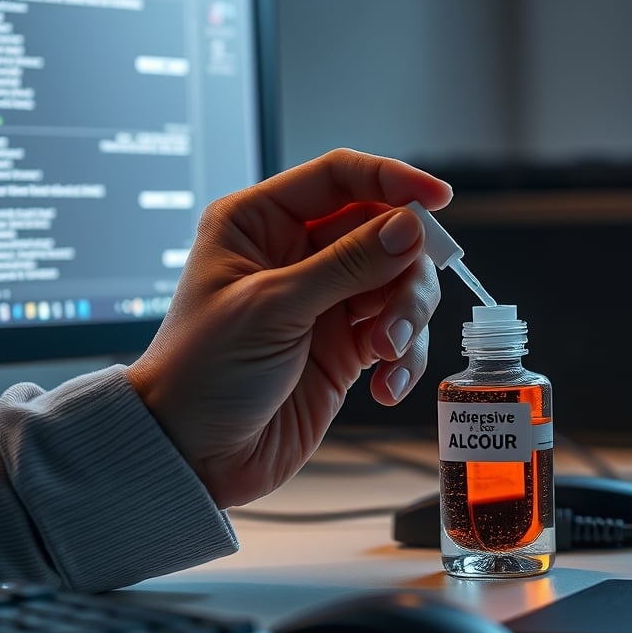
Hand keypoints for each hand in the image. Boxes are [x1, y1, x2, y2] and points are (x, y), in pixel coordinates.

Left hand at [126, 148, 451, 508]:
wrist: (195, 455)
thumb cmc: (202, 372)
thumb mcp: (272, 308)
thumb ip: (346, 264)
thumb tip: (408, 228)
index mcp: (260, 223)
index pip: (339, 177)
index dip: (392, 179)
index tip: (437, 199)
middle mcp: (298, 254)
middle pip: (384, 231)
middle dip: (406, 269)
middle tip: (400, 312)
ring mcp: (327, 300)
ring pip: (401, 281)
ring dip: (408, 316)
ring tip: (388, 354)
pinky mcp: (347, 345)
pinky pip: (400, 333)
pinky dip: (405, 357)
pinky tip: (384, 386)